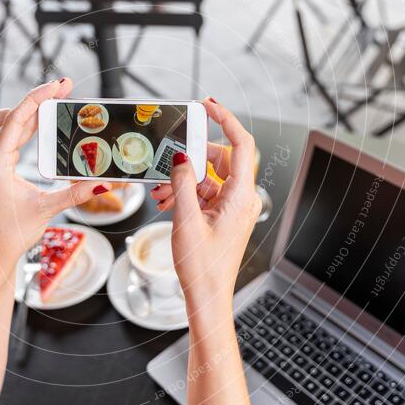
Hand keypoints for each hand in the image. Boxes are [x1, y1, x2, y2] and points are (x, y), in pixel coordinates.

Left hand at [0, 79, 107, 267]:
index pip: (16, 120)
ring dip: (17, 114)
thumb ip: (76, 193)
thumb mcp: (47, 210)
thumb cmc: (11, 234)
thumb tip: (103, 182)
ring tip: (44, 110)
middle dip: (34, 101)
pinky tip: (28, 133)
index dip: (37, 98)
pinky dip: (11, 130)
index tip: (57, 85)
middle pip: (7, 117)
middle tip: (61, 91)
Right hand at [168, 99, 261, 315]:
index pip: (241, 145)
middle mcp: (242, 199)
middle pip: (219, 160)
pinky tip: (167, 202)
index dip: (226, 120)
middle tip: (169, 163)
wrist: (207, 298)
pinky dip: (185, 194)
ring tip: (162, 194)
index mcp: (241, 197)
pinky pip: (205, 193)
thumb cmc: (203, 267)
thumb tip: (180, 156)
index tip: (208, 106)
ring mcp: (233, 208)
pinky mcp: (223, 216)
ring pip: (208, 177)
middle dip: (191, 160)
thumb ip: (182, 183)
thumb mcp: (186, 220)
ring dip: (183, 180)